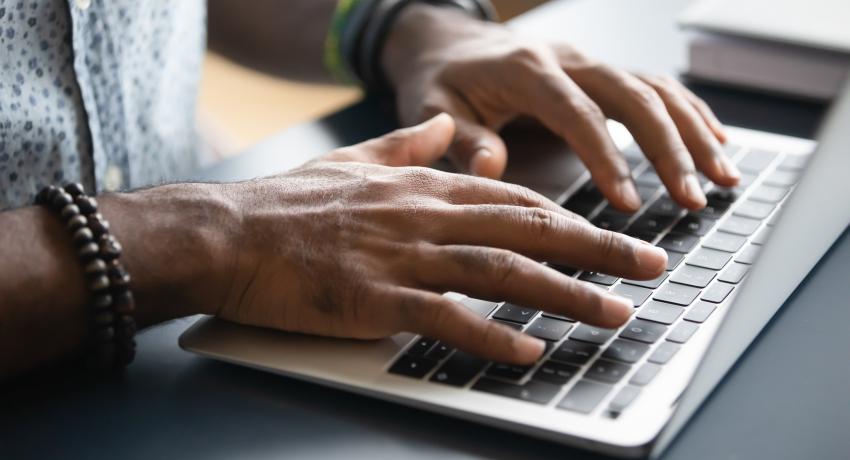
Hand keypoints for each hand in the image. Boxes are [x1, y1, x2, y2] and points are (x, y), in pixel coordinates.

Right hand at [214, 114, 666, 364]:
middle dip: (597, 250)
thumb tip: (442, 133)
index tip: (616, 233)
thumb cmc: (289, 204)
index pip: (517, 200)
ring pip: (503, 271)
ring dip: (564, 294)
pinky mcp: (376, 300)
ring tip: (613, 313)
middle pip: (528, 230)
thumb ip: (407, 145)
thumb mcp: (355, 160)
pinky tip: (528, 349)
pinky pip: (446, 318)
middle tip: (650, 267)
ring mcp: (404, 258)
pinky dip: (491, 334)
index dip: (575, 218)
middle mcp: (426, 217)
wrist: (229, 232)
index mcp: (425, 186)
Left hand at [383, 5, 740, 211]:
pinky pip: (654, 87)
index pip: (577, 113)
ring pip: (655, 90)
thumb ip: (459, 136)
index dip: (606, 157)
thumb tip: (491, 166)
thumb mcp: (432, 106)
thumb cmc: (440, 80)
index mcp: (526, 70)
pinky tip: (718, 141)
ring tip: (724, 178)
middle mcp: (568, 60)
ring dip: (694, 132)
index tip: (628, 203)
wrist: (449, 43)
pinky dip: (690, 113)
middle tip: (693, 198)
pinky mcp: (600, 72)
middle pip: (632, 98)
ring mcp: (589, 62)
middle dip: (669, 149)